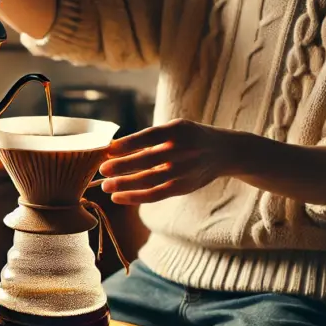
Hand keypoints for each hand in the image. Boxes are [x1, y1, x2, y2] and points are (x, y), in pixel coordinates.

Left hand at [99, 119, 235, 204]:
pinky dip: (135, 197)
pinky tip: (118, 197)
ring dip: (125, 184)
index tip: (108, 149)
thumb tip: (112, 148)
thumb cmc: (189, 137)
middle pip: (148, 160)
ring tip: (105, 186)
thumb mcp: (175, 129)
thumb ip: (150, 139)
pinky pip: (156, 195)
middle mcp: (183, 150)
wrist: (224, 152)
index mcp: (178, 130)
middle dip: (123, 166)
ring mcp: (184, 171)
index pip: (150, 136)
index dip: (128, 143)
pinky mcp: (184, 187)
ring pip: (150, 180)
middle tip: (101, 170)